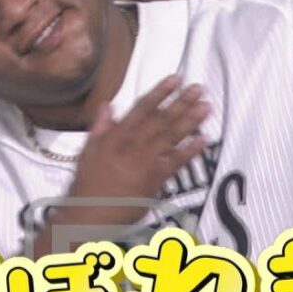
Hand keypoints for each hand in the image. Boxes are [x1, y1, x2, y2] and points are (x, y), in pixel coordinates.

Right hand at [61, 75, 209, 225]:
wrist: (90, 213)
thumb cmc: (86, 183)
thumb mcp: (87, 151)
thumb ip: (99, 127)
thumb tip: (108, 105)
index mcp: (116, 136)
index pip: (141, 109)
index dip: (159, 92)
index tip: (174, 79)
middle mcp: (134, 145)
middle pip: (161, 120)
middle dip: (181, 102)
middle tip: (198, 88)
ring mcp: (146, 162)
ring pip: (171, 137)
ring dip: (190, 121)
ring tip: (206, 107)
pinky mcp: (156, 180)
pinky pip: (176, 162)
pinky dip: (190, 150)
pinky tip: (203, 139)